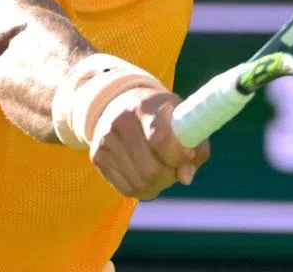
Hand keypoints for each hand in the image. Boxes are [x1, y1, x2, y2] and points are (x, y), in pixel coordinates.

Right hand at [89, 88, 210, 200]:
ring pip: (140, 183)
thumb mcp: (183, 121)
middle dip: (169, 175)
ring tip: (160, 169)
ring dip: (157, 184)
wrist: (121, 104)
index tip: (187, 156)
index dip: (178, 156)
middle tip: (174, 168)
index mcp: (146, 106)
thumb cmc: (162, 116)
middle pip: (151, 170)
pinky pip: (127, 189)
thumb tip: (185, 177)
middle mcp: (121, 121)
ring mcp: (106, 139)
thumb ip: (195, 148)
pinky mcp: (97, 156)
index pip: (160, 139)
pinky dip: (142, 189)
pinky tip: (145, 174)